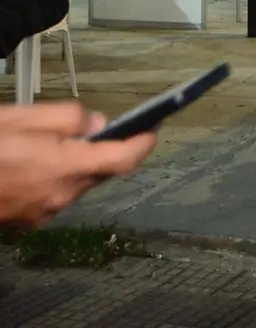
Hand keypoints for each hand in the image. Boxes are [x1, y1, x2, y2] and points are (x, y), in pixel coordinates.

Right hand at [0, 103, 156, 227]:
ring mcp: (45, 211)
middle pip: (102, 170)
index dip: (144, 142)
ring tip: (49, 144)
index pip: (124, 158)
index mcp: (64, 166)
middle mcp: (61, 194)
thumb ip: (66, 118)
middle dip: (103, 148)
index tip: (154, 128)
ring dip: (77, 163)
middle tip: (89, 128)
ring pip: (79, 182)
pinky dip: (57, 177)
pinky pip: (58, 194)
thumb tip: (98, 123)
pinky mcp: (30, 220)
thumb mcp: (20, 117)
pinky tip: (33, 164)